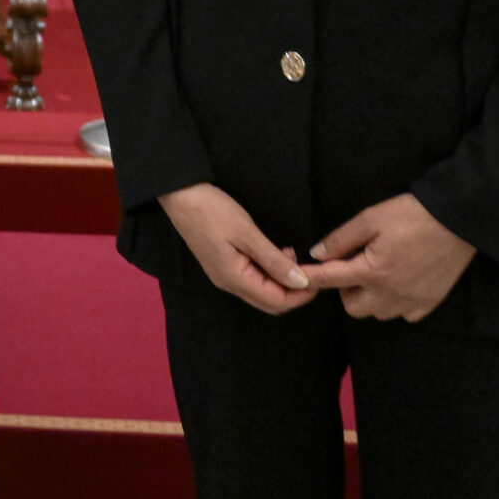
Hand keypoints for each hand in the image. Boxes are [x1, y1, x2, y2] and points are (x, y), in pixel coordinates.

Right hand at [158, 182, 315, 315]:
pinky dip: (270, 272)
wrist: (180, 195)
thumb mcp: (247, 232)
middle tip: (308, 267)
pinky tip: (275, 252)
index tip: (318, 276)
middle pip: (270, 302)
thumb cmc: (212, 211)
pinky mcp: (224, 265)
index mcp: (235, 279)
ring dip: (282, 280)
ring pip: (262, 291)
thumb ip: (274, 260)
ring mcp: (225, 276)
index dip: (301, 294)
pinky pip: (253, 280)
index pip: (276, 302)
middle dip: (294, 291)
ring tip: (291, 254)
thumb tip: (301, 282)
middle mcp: (229, 284)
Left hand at [297, 193, 476, 321]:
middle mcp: (391, 294)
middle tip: (354, 267)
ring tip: (377, 273)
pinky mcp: (431, 303)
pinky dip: (396, 303)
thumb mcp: (371, 218)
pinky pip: (404, 314)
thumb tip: (318, 254)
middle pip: (354, 307)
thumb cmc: (412, 215)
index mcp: (373, 271)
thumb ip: (341, 239)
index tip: (300, 278)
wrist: (459, 221)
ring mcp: (413, 302)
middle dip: (347, 290)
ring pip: (378, 313)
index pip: (331, 280)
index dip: (313, 278)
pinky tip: (400, 282)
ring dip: (370, 298)